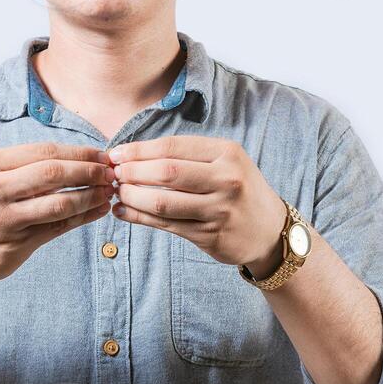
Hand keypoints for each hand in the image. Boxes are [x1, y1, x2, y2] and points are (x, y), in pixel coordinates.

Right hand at [0, 142, 114, 282]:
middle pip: (52, 174)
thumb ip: (28, 167)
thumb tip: (82, 157)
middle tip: (111, 173)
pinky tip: (99, 211)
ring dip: (90, 197)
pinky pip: (58, 228)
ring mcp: (4, 219)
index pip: (44, 152)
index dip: (79, 152)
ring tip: (109, 192)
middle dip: (89, 172)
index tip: (102, 155)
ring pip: (58, 204)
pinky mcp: (16, 244)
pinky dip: (83, 218)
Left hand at [106, 135, 287, 269]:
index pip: (172, 147)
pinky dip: (138, 218)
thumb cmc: (238, 189)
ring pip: (162, 202)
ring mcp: (218, 210)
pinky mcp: (210, 236)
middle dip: (131, 172)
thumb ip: (186, 156)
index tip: (115, 154)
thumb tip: (132, 154)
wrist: (270, 229)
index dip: (138, 150)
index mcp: (227, 154)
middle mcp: (226, 180)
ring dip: (130, 197)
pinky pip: (165, 225)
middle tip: (113, 174)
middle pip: (165, 173)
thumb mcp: (224, 161)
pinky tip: (123, 212)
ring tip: (115, 193)